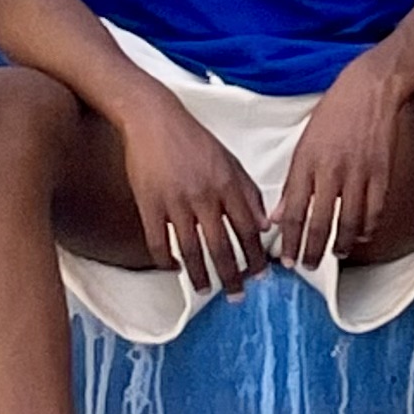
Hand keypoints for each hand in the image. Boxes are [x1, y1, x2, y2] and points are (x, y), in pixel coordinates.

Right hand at [116, 88, 268, 297]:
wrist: (153, 118)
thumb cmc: (193, 138)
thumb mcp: (230, 160)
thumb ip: (248, 192)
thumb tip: (264, 225)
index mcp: (227, 184)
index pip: (248, 230)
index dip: (255, 257)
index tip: (260, 275)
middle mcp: (204, 196)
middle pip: (222, 247)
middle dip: (232, 277)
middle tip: (237, 295)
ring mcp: (175, 202)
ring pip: (191, 250)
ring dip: (200, 276)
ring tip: (205, 290)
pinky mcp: (149, 204)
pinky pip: (158, 243)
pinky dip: (167, 261)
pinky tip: (175, 268)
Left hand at [273, 53, 403, 265]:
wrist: (370, 88)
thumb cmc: (334, 112)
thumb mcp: (304, 144)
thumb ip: (292, 183)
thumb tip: (279, 216)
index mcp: (307, 162)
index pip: (294, 212)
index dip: (290, 241)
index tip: (287, 258)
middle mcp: (331, 170)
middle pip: (320, 223)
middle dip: (312, 251)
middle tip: (307, 265)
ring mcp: (358, 172)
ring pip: (349, 222)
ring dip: (340, 245)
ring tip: (334, 255)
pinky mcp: (382, 173)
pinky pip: (375, 211)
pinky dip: (367, 229)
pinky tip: (360, 236)